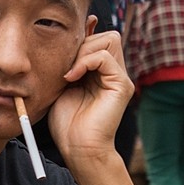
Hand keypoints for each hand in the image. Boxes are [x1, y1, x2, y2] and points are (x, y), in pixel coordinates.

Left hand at [46, 28, 132, 165]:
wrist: (79, 149)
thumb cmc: (68, 123)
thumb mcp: (63, 85)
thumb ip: (68, 64)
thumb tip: (65, 38)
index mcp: (102, 72)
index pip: (99, 38)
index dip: (82, 37)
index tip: (61, 46)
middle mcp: (114, 73)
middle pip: (106, 35)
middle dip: (82, 43)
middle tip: (65, 65)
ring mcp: (120, 78)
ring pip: (109, 40)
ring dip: (84, 52)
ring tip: (68, 73)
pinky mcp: (122, 86)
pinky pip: (105, 58)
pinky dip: (86, 62)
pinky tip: (72, 77)